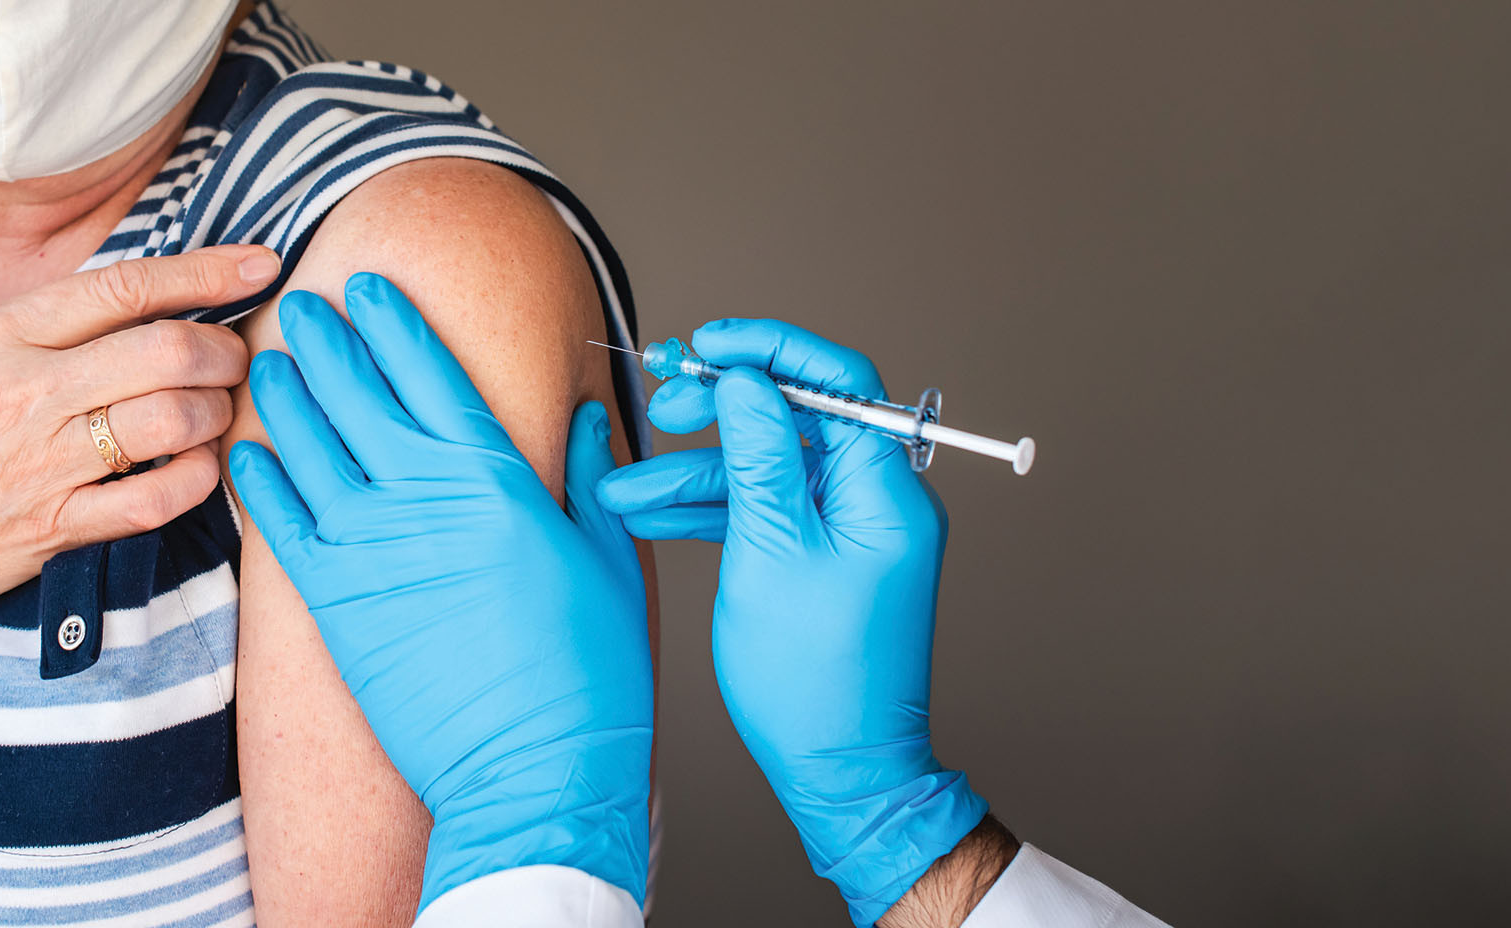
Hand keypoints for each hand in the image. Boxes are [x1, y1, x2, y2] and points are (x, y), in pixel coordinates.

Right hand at [0, 244, 277, 628]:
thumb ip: (44, 321)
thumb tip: (143, 293)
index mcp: (0, 335)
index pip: (124, 286)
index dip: (206, 271)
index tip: (260, 264)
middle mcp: (25, 394)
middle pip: (167, 350)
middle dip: (225, 350)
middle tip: (235, 357)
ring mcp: (43, 464)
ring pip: (173, 420)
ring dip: (217, 412)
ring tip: (215, 410)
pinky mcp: (57, 528)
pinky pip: (158, 498)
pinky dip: (197, 476)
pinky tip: (198, 464)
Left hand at [228, 273, 651, 911]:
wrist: (534, 770)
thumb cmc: (589, 674)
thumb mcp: (609, 561)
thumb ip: (589, 479)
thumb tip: (585, 413)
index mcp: (497, 480)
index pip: (432, 374)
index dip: (395, 323)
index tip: (369, 286)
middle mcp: (425, 499)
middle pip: (359, 396)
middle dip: (326, 342)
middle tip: (300, 305)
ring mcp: (372, 549)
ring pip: (308, 448)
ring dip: (284, 398)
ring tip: (264, 361)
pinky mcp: (336, 605)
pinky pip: (281, 525)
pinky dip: (259, 482)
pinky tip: (245, 452)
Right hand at [596, 318, 986, 926]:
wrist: (841, 769)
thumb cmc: (815, 678)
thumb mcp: (771, 549)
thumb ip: (758, 453)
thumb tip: (748, 379)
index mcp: (886, 488)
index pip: (837, 380)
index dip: (770, 349)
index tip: (708, 344)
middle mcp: (878, 500)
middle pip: (796, 418)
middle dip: (721, 408)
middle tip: (662, 404)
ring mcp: (852, 531)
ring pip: (768, 469)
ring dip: (696, 473)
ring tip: (625, 486)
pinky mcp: (825, 559)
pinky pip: (768, 512)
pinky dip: (712, 511)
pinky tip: (650, 513)